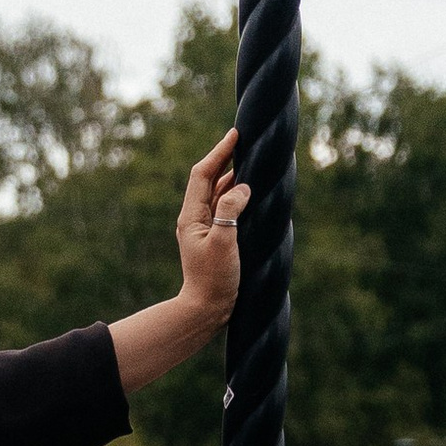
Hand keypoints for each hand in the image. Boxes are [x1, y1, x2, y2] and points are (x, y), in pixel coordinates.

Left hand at [110, 134, 250, 394]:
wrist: (206, 311)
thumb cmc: (214, 279)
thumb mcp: (223, 242)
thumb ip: (231, 211)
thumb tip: (243, 187)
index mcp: (192, 216)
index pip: (203, 173)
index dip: (219, 152)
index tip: (235, 133)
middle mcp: (196, 218)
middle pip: (210, 180)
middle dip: (227, 159)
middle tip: (246, 142)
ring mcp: (205, 229)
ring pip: (220, 194)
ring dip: (234, 177)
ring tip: (252, 162)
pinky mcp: (216, 240)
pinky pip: (227, 210)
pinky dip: (238, 197)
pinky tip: (251, 194)